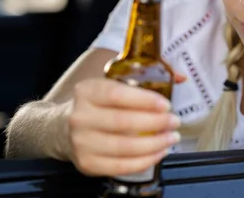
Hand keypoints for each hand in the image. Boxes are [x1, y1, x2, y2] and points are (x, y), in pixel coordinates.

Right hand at [64, 76, 184, 176]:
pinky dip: (145, 161)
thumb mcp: (111, 85)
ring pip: (124, 147)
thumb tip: (181, 77)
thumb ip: (144, 79)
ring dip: (154, 144)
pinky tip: (159, 153)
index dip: (144, 100)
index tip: (166, 105)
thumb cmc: (96, 105)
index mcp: (87, 91)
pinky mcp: (87, 164)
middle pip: (123, 122)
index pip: (117, 95)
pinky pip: (121, 166)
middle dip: (155, 123)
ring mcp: (82, 143)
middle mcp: (81, 117)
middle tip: (174, 122)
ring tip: (171, 138)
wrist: (61, 128)